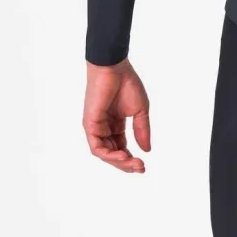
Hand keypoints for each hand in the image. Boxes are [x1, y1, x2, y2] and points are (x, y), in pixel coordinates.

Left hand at [83, 58, 150, 172]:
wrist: (114, 68)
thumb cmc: (127, 84)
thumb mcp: (140, 110)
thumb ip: (142, 130)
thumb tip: (147, 150)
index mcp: (115, 124)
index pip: (121, 147)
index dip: (131, 158)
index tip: (144, 164)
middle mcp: (104, 128)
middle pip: (113, 153)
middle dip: (126, 163)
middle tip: (140, 168)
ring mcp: (96, 127)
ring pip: (105, 153)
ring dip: (119, 161)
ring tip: (133, 163)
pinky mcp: (90, 125)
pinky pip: (97, 147)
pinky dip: (109, 154)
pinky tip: (122, 155)